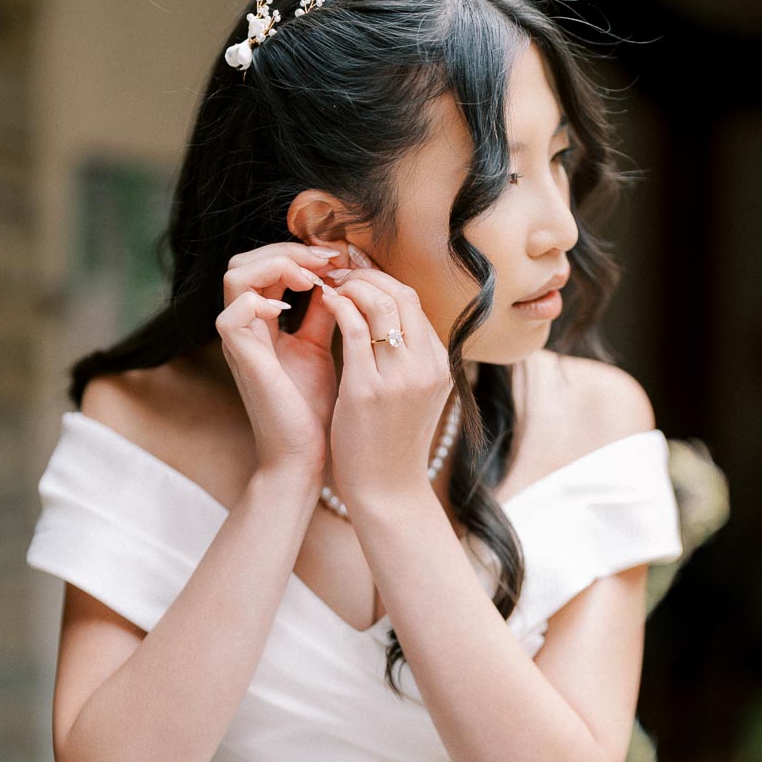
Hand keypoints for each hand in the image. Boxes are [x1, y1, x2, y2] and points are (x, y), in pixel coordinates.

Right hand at [215, 240, 343, 478]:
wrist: (303, 456)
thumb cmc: (311, 409)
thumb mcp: (321, 348)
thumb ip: (324, 313)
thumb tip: (339, 279)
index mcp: (261, 323)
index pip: (265, 266)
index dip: (299, 252)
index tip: (338, 258)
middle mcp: (244, 327)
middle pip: (245, 261)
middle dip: (289, 250)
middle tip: (328, 260)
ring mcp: (239, 343)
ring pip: (235, 276)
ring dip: (278, 265)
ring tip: (314, 279)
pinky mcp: (243, 360)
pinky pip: (233, 314)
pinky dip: (262, 301)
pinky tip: (296, 309)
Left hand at [318, 249, 453, 508]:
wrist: (387, 492)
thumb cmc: (392, 445)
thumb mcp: (414, 396)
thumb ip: (408, 360)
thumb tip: (388, 322)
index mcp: (438, 365)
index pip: (414, 303)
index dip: (383, 279)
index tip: (357, 270)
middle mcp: (425, 366)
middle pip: (400, 294)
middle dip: (367, 274)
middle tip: (338, 269)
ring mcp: (400, 378)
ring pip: (379, 304)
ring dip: (351, 286)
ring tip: (329, 284)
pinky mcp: (368, 390)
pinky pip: (353, 329)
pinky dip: (338, 307)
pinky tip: (323, 303)